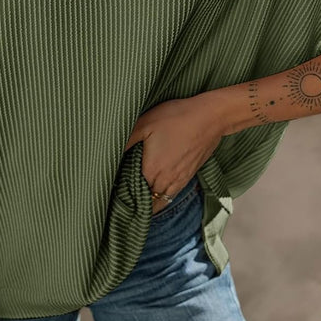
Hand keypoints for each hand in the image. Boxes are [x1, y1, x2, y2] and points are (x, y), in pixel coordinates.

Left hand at [123, 94, 223, 214]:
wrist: (210, 117)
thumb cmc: (176, 118)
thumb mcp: (145, 123)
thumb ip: (126, 141)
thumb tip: (111, 155)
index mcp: (151, 171)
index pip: (131, 193)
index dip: (121, 194)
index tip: (112, 192)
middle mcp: (165, 181)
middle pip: (145, 202)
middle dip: (133, 201)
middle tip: (121, 197)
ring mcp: (179, 181)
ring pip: (159, 202)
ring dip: (148, 202)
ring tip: (136, 198)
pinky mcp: (188, 177)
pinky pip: (171, 196)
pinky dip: (161, 197)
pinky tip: (155, 189)